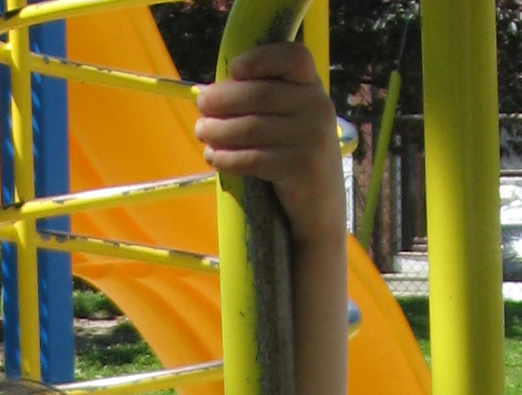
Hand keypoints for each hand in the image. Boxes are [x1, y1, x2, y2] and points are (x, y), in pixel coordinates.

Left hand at [193, 43, 346, 252]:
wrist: (321, 210)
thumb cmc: (294, 160)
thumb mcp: (291, 123)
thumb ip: (266, 103)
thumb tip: (211, 93)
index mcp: (313, 89)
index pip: (293, 57)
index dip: (261, 58)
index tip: (233, 70)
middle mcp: (318, 108)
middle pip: (261, 94)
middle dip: (224, 99)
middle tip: (200, 106)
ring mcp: (312, 139)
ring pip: (252, 128)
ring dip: (219, 130)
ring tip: (202, 133)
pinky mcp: (302, 169)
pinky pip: (254, 159)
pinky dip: (228, 158)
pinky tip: (213, 157)